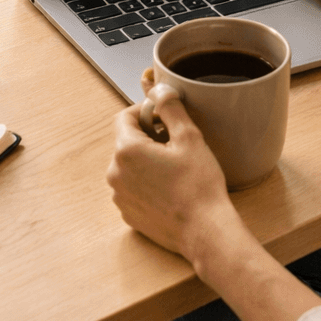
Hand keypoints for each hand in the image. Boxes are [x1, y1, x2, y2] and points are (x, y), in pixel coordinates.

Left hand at [107, 76, 240, 258]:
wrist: (204, 231)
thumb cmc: (199, 186)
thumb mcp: (189, 138)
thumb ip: (170, 108)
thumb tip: (159, 90)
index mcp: (126, 151)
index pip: (124, 117)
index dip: (144, 111)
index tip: (164, 117)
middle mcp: (115, 174)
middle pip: (126, 142)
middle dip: (147, 137)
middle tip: (175, 142)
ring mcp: (120, 197)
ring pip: (129, 166)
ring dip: (146, 161)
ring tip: (174, 168)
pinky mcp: (128, 214)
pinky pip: (132, 188)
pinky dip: (146, 183)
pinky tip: (170, 188)